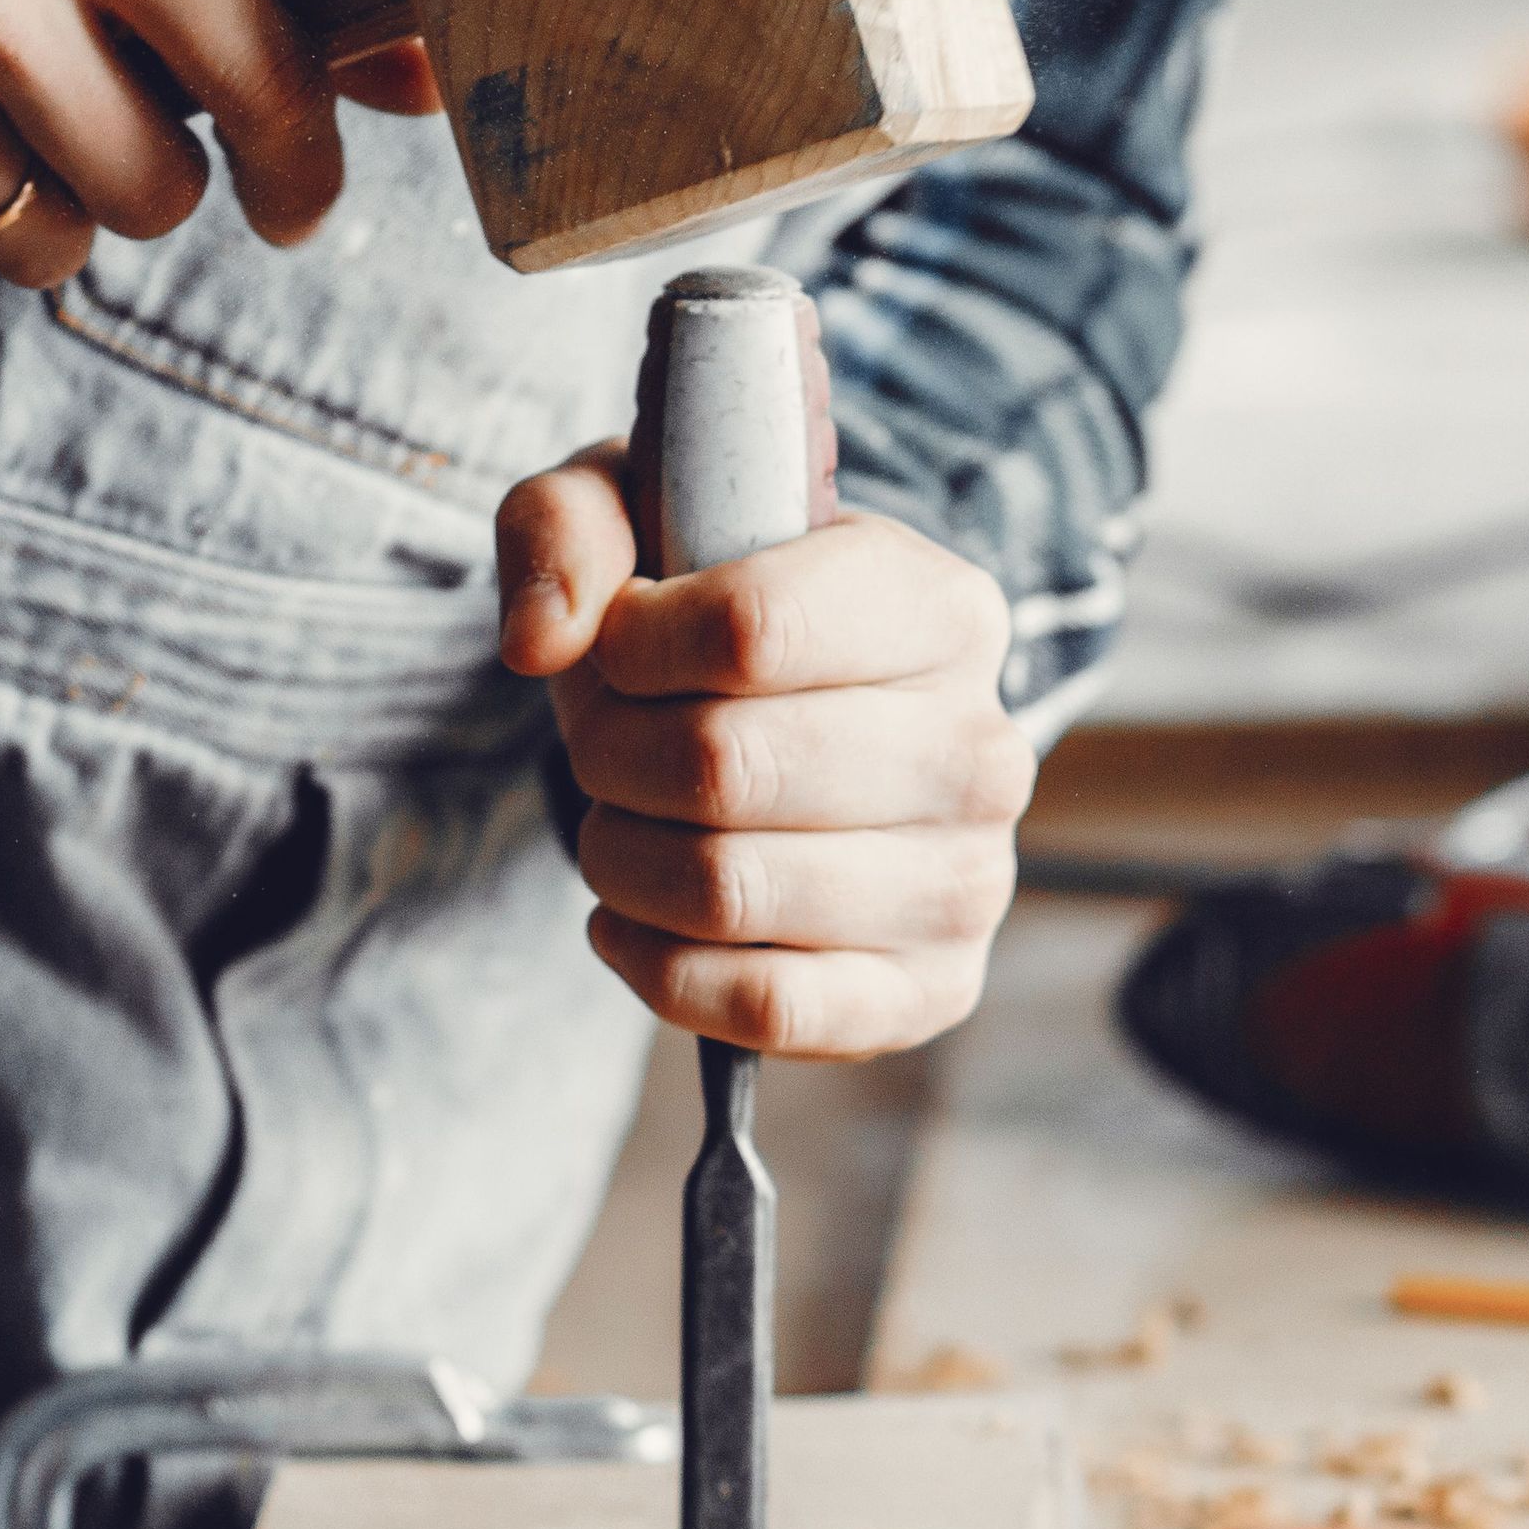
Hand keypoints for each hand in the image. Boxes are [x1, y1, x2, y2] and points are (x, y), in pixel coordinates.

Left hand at [499, 449, 1031, 1059]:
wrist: (800, 734)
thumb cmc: (715, 622)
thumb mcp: (640, 521)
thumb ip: (569, 528)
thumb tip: (545, 640)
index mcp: (943, 608)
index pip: (752, 628)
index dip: (634, 644)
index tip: (618, 645)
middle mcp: (983, 748)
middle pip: (723, 766)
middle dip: (611, 758)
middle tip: (605, 748)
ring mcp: (969, 882)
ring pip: (727, 890)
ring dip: (621, 861)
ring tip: (621, 828)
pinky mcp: (931, 991)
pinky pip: (768, 1007)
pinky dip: (659, 969)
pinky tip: (633, 924)